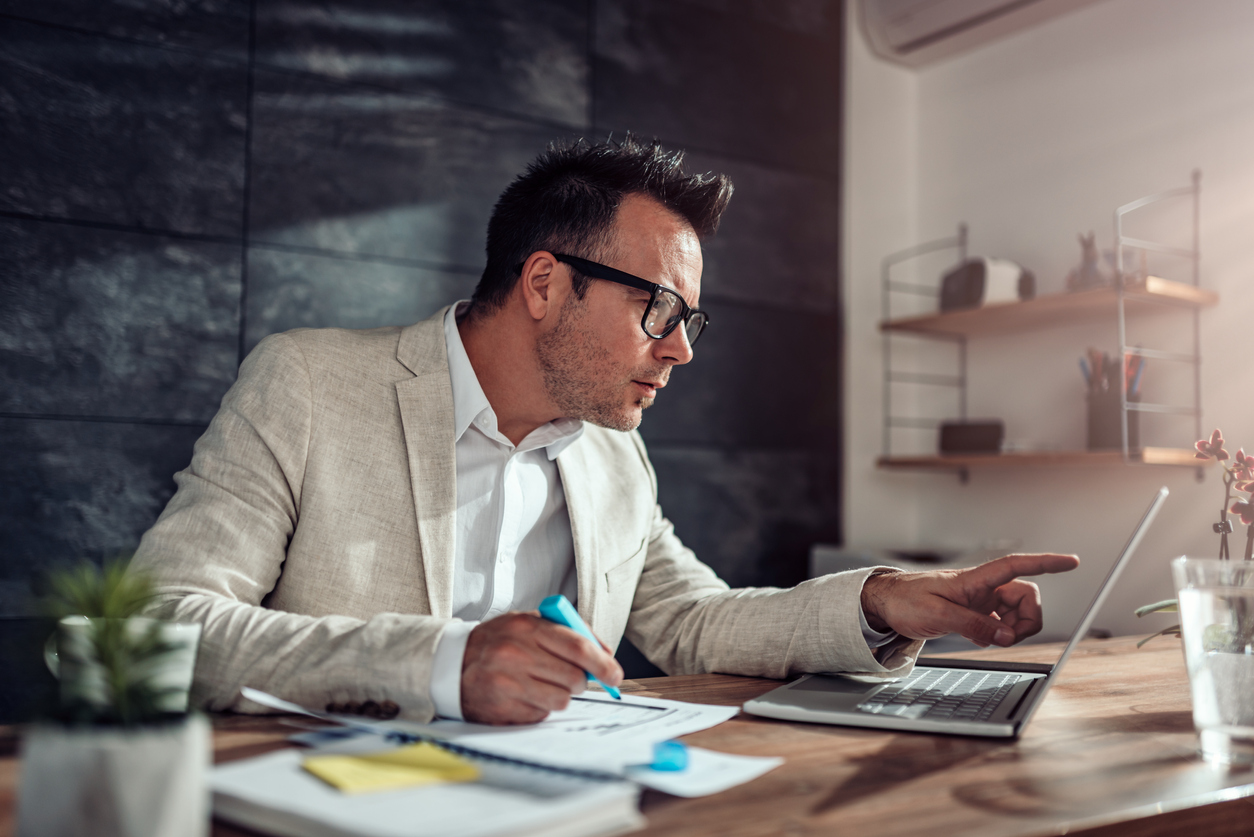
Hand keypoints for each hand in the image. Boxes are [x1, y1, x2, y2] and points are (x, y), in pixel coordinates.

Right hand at [460, 611, 623, 724]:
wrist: (452, 664)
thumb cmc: (499, 641)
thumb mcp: (528, 623)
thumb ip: (566, 632)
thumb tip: (605, 654)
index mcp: (526, 628)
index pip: (578, 647)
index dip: (603, 663)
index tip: (616, 674)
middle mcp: (516, 655)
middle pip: (574, 678)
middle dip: (582, 681)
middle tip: (573, 677)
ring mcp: (509, 684)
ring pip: (562, 699)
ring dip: (561, 695)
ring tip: (542, 683)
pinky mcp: (504, 709)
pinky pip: (542, 713)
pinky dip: (541, 706)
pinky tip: (525, 694)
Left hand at [860, 553, 1080, 647]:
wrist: (885, 603)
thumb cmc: (906, 600)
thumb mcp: (937, 614)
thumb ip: (973, 625)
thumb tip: (1005, 637)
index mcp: (975, 579)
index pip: (1017, 565)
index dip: (1046, 563)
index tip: (1071, 562)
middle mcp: (982, 587)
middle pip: (1026, 596)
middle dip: (1028, 619)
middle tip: (1006, 637)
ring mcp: (980, 600)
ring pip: (1016, 612)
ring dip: (1014, 629)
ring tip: (991, 638)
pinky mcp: (974, 612)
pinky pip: (1002, 623)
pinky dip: (1000, 633)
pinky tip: (982, 637)